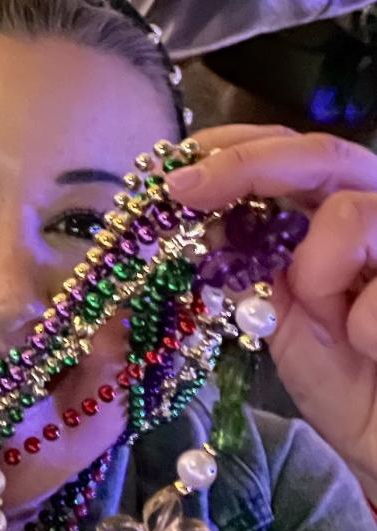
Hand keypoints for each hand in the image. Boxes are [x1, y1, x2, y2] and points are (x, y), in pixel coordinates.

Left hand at [168, 125, 376, 492]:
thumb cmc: (346, 381)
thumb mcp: (281, 316)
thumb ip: (250, 263)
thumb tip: (192, 215)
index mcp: (344, 215)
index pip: (292, 151)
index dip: (232, 149)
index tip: (174, 175)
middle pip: (323, 154)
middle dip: (245, 167)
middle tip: (184, 191)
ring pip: (349, 213)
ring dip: (315, 270)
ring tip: (329, 321)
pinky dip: (363, 327)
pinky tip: (370, 350)